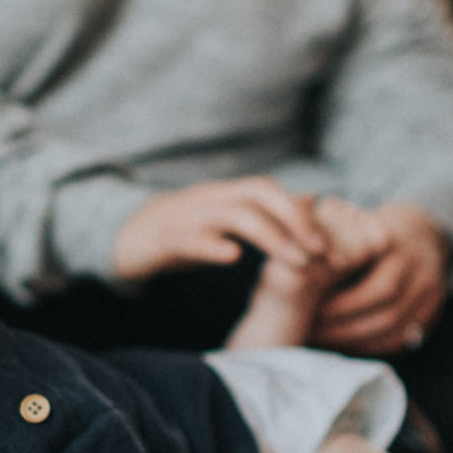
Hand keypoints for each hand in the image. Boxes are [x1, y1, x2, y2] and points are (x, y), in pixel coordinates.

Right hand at [111, 178, 328, 281]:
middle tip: (318, 252)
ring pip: (233, 215)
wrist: (124, 236)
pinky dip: (212, 245)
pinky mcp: (163, 239)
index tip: (327, 244)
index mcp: (226, 194)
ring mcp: (186, 216)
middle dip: (294, 219)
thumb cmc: (184, 230)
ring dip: (270, 237)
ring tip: (295, 262)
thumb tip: (309, 200)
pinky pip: (189, 238)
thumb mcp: (225, 220)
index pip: (271, 191)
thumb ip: (264, 212)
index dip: (302, 213)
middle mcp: (210, 198)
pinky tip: (232, 257)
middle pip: (258, 192)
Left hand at [312, 201, 448, 357]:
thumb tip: (288, 248)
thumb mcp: (354, 221)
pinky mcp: (432, 314)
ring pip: (391, 329)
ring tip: (320, 341)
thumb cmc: (374, 229)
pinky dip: (368, 347)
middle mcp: (419, 269)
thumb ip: (327, 233)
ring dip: (353, 341)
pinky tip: (343, 345)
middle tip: (309, 331)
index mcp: (398, 243)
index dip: (339, 304)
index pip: (373, 284)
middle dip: (342, 326)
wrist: (424, 233)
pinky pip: (399, 341)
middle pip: (384, 309)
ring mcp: (430, 293)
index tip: (308, 310)